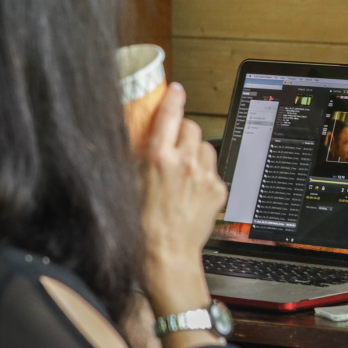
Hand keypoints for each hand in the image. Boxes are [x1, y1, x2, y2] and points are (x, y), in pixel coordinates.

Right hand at [139, 82, 227, 347]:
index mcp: (159, 159)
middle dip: (182, 129)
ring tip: (182, 169)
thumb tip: (137, 141)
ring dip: (195, 150)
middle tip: (173, 142)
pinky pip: (213, 169)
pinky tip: (191, 189)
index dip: (173, 98)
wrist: (167, 257)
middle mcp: (185, 163)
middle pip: (191, 126)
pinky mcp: (218, 189)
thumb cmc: (143, 229)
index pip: (170, 115)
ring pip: (205, 146)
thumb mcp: (129, 186)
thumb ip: (137, 159)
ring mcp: (205, 176)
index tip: (175, 90)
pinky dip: (204, 172)